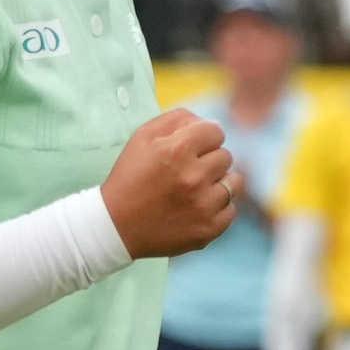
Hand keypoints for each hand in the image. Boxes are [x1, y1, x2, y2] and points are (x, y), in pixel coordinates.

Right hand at [100, 107, 236, 256]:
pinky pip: (231, 209)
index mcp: (177, 150)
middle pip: (226, 156)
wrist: (116, 225)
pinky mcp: (208, 229)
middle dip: (209, 160)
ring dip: (218, 182)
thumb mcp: (143, 136)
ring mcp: (203, 205)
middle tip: (187, 172)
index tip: (191, 149)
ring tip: (196, 190)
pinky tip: (197, 208)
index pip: (216, 132)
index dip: (203, 138)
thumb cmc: (130, 176)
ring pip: (234, 182)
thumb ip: (178, 119)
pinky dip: (217, 207)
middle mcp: (194, 177)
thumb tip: (213, 123)